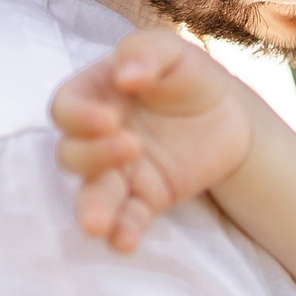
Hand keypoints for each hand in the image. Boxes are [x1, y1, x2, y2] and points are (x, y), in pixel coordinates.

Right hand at [51, 29, 260, 251]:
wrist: (229, 116)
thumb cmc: (188, 76)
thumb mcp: (173, 52)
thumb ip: (146, 53)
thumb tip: (125, 74)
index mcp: (95, 96)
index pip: (66, 109)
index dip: (80, 117)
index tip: (110, 119)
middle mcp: (97, 137)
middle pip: (72, 154)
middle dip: (94, 156)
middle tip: (133, 147)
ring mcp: (119, 172)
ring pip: (92, 194)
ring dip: (92, 209)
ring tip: (97, 225)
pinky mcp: (144, 198)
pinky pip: (127, 219)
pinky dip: (123, 232)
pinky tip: (124, 243)